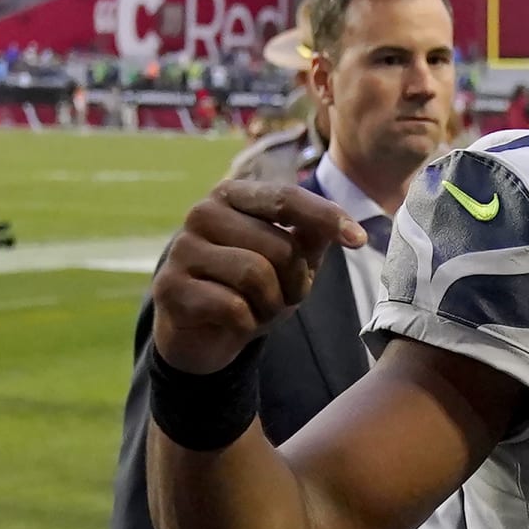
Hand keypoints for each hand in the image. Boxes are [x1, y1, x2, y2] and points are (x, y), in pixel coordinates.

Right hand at [152, 177, 366, 374]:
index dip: (327, 218)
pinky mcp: (169, 287)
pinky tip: (236, 322)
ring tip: (261, 308)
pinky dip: (247, 323)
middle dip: (295, 282)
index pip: (287, 198)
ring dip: (272, 303)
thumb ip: (312, 235)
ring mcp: (181, 249)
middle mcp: (202, 213)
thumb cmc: (250, 287)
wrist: (202, 332)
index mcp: (232, 196)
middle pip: (278, 245)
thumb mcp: (289, 258)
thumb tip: (348, 227)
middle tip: (285, 297)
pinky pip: (232, 307)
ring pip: (255, 275)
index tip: (359, 240)